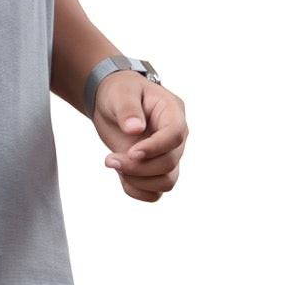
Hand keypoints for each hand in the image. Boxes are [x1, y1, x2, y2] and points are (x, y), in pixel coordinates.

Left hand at [92, 72, 188, 201]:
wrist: (112, 103)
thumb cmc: (120, 92)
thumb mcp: (121, 92)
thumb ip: (127, 109)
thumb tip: (135, 129)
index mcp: (172, 112)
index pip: (175, 136)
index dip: (155, 148)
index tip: (131, 152)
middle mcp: (175, 137)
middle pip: (169, 163)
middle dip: (138, 167)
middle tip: (109, 159)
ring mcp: (168, 155)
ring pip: (166, 182)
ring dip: (137, 181)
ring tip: (113, 163)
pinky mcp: (156, 170)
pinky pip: (155, 192)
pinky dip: (136, 190)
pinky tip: (120, 174)